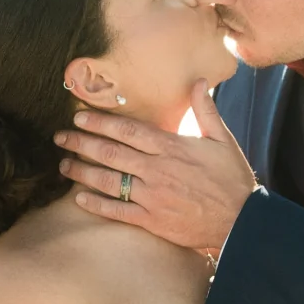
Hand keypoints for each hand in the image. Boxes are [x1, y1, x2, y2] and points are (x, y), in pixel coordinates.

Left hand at [55, 82, 255, 253]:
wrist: (242, 221)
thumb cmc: (232, 179)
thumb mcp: (222, 139)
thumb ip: (205, 109)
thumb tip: (197, 81)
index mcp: (171, 148)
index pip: (128, 130)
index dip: (101, 122)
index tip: (80, 117)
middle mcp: (157, 170)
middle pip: (111, 153)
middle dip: (82, 143)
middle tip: (61, 137)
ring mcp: (152, 197)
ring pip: (109, 181)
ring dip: (83, 172)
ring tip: (64, 165)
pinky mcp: (152, 221)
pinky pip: (118, 211)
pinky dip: (97, 204)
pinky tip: (80, 198)